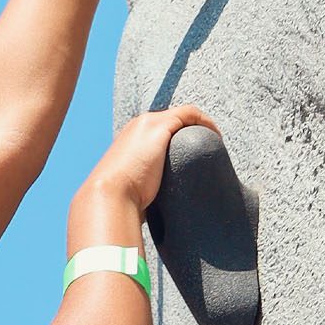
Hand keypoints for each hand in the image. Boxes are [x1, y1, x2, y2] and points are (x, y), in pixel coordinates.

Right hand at [74, 105, 219, 223]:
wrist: (108, 196)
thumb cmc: (117, 201)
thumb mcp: (129, 190)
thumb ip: (139, 190)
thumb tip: (147, 209)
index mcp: (129, 140)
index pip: (158, 132)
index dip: (178, 140)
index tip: (191, 157)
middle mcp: (138, 126)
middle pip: (172, 120)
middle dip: (191, 132)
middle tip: (207, 151)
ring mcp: (148, 124)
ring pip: (182, 115)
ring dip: (200, 126)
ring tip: (215, 144)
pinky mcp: (160, 127)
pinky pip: (190, 114)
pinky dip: (205, 121)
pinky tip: (216, 137)